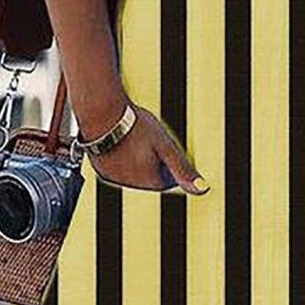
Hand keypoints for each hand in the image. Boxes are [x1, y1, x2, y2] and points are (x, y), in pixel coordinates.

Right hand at [87, 105, 209, 193]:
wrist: (101, 114)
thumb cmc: (134, 127)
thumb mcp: (166, 146)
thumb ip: (183, 169)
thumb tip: (203, 190)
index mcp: (151, 181)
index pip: (169, 179)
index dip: (169, 160)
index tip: (163, 145)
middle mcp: (131, 184)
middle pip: (150, 175)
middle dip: (153, 160)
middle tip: (147, 139)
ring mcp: (114, 178)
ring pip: (133, 172)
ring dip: (136, 159)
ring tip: (132, 137)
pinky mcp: (101, 170)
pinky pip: (116, 168)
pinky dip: (120, 158)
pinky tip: (120, 141)